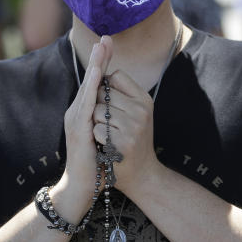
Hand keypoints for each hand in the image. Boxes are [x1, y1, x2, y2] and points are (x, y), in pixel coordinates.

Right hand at [57, 37, 112, 218]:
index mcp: (83, 113)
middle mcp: (77, 112)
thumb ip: (107, 121)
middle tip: (105, 37)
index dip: (100, 62)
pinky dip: (92, 88)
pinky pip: (87, 104)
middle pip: (89, 79)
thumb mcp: (103, 138)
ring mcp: (76, 120)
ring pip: (87, 87)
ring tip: (101, 48)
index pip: (94, 82)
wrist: (81, 188)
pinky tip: (97, 75)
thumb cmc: (95, 165)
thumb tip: (117, 107)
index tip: (107, 43)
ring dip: (95, 67)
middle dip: (98, 58)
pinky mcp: (78, 129)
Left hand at [92, 63, 161, 195]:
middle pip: (103, 92)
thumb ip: (121, 92)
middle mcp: (142, 110)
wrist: (142, 175)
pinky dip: (97, 138)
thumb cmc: (132, 140)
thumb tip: (98, 65)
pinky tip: (108, 147)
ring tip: (111, 136)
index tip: (113, 105)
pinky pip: (96, 129)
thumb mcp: (135, 113)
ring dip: (96, 124)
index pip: (116, 76)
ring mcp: (134, 126)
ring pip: (96, 110)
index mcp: (145, 99)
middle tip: (113, 126)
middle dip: (99, 107)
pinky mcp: (123, 142)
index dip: (106, 88)